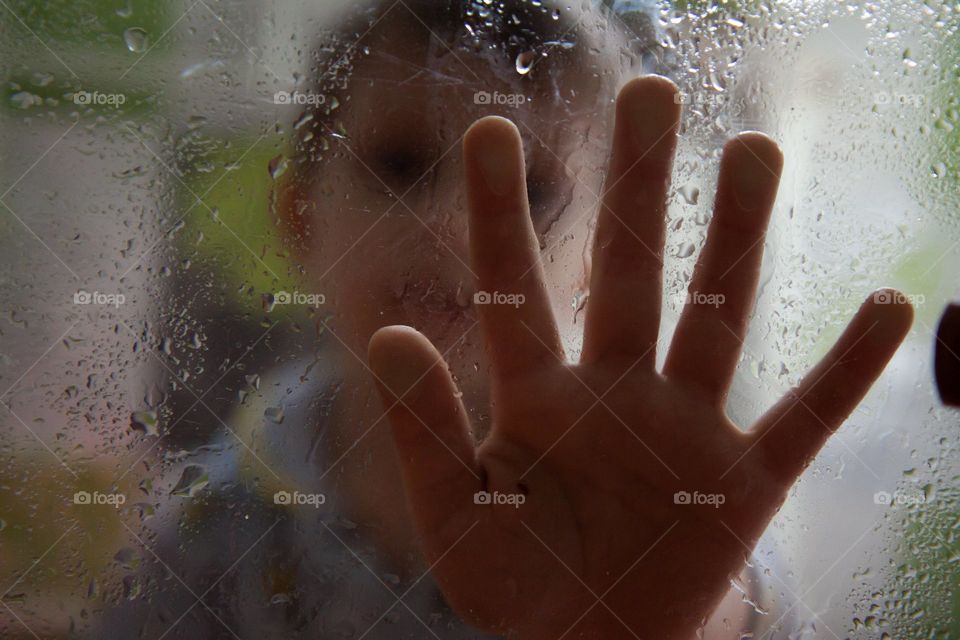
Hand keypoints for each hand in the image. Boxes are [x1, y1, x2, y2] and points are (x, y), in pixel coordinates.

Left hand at [366, 75, 912, 638]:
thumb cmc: (516, 585)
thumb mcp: (454, 513)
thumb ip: (426, 427)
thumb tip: (388, 331)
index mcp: (536, 397)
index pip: (513, 287)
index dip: (499, 211)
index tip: (490, 130)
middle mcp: (613, 393)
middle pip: (628, 272)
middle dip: (635, 186)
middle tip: (647, 93)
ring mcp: (683, 430)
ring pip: (716, 317)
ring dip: (735, 239)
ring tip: (752, 150)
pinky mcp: (743, 484)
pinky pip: (806, 419)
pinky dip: (847, 371)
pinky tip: (889, 307)